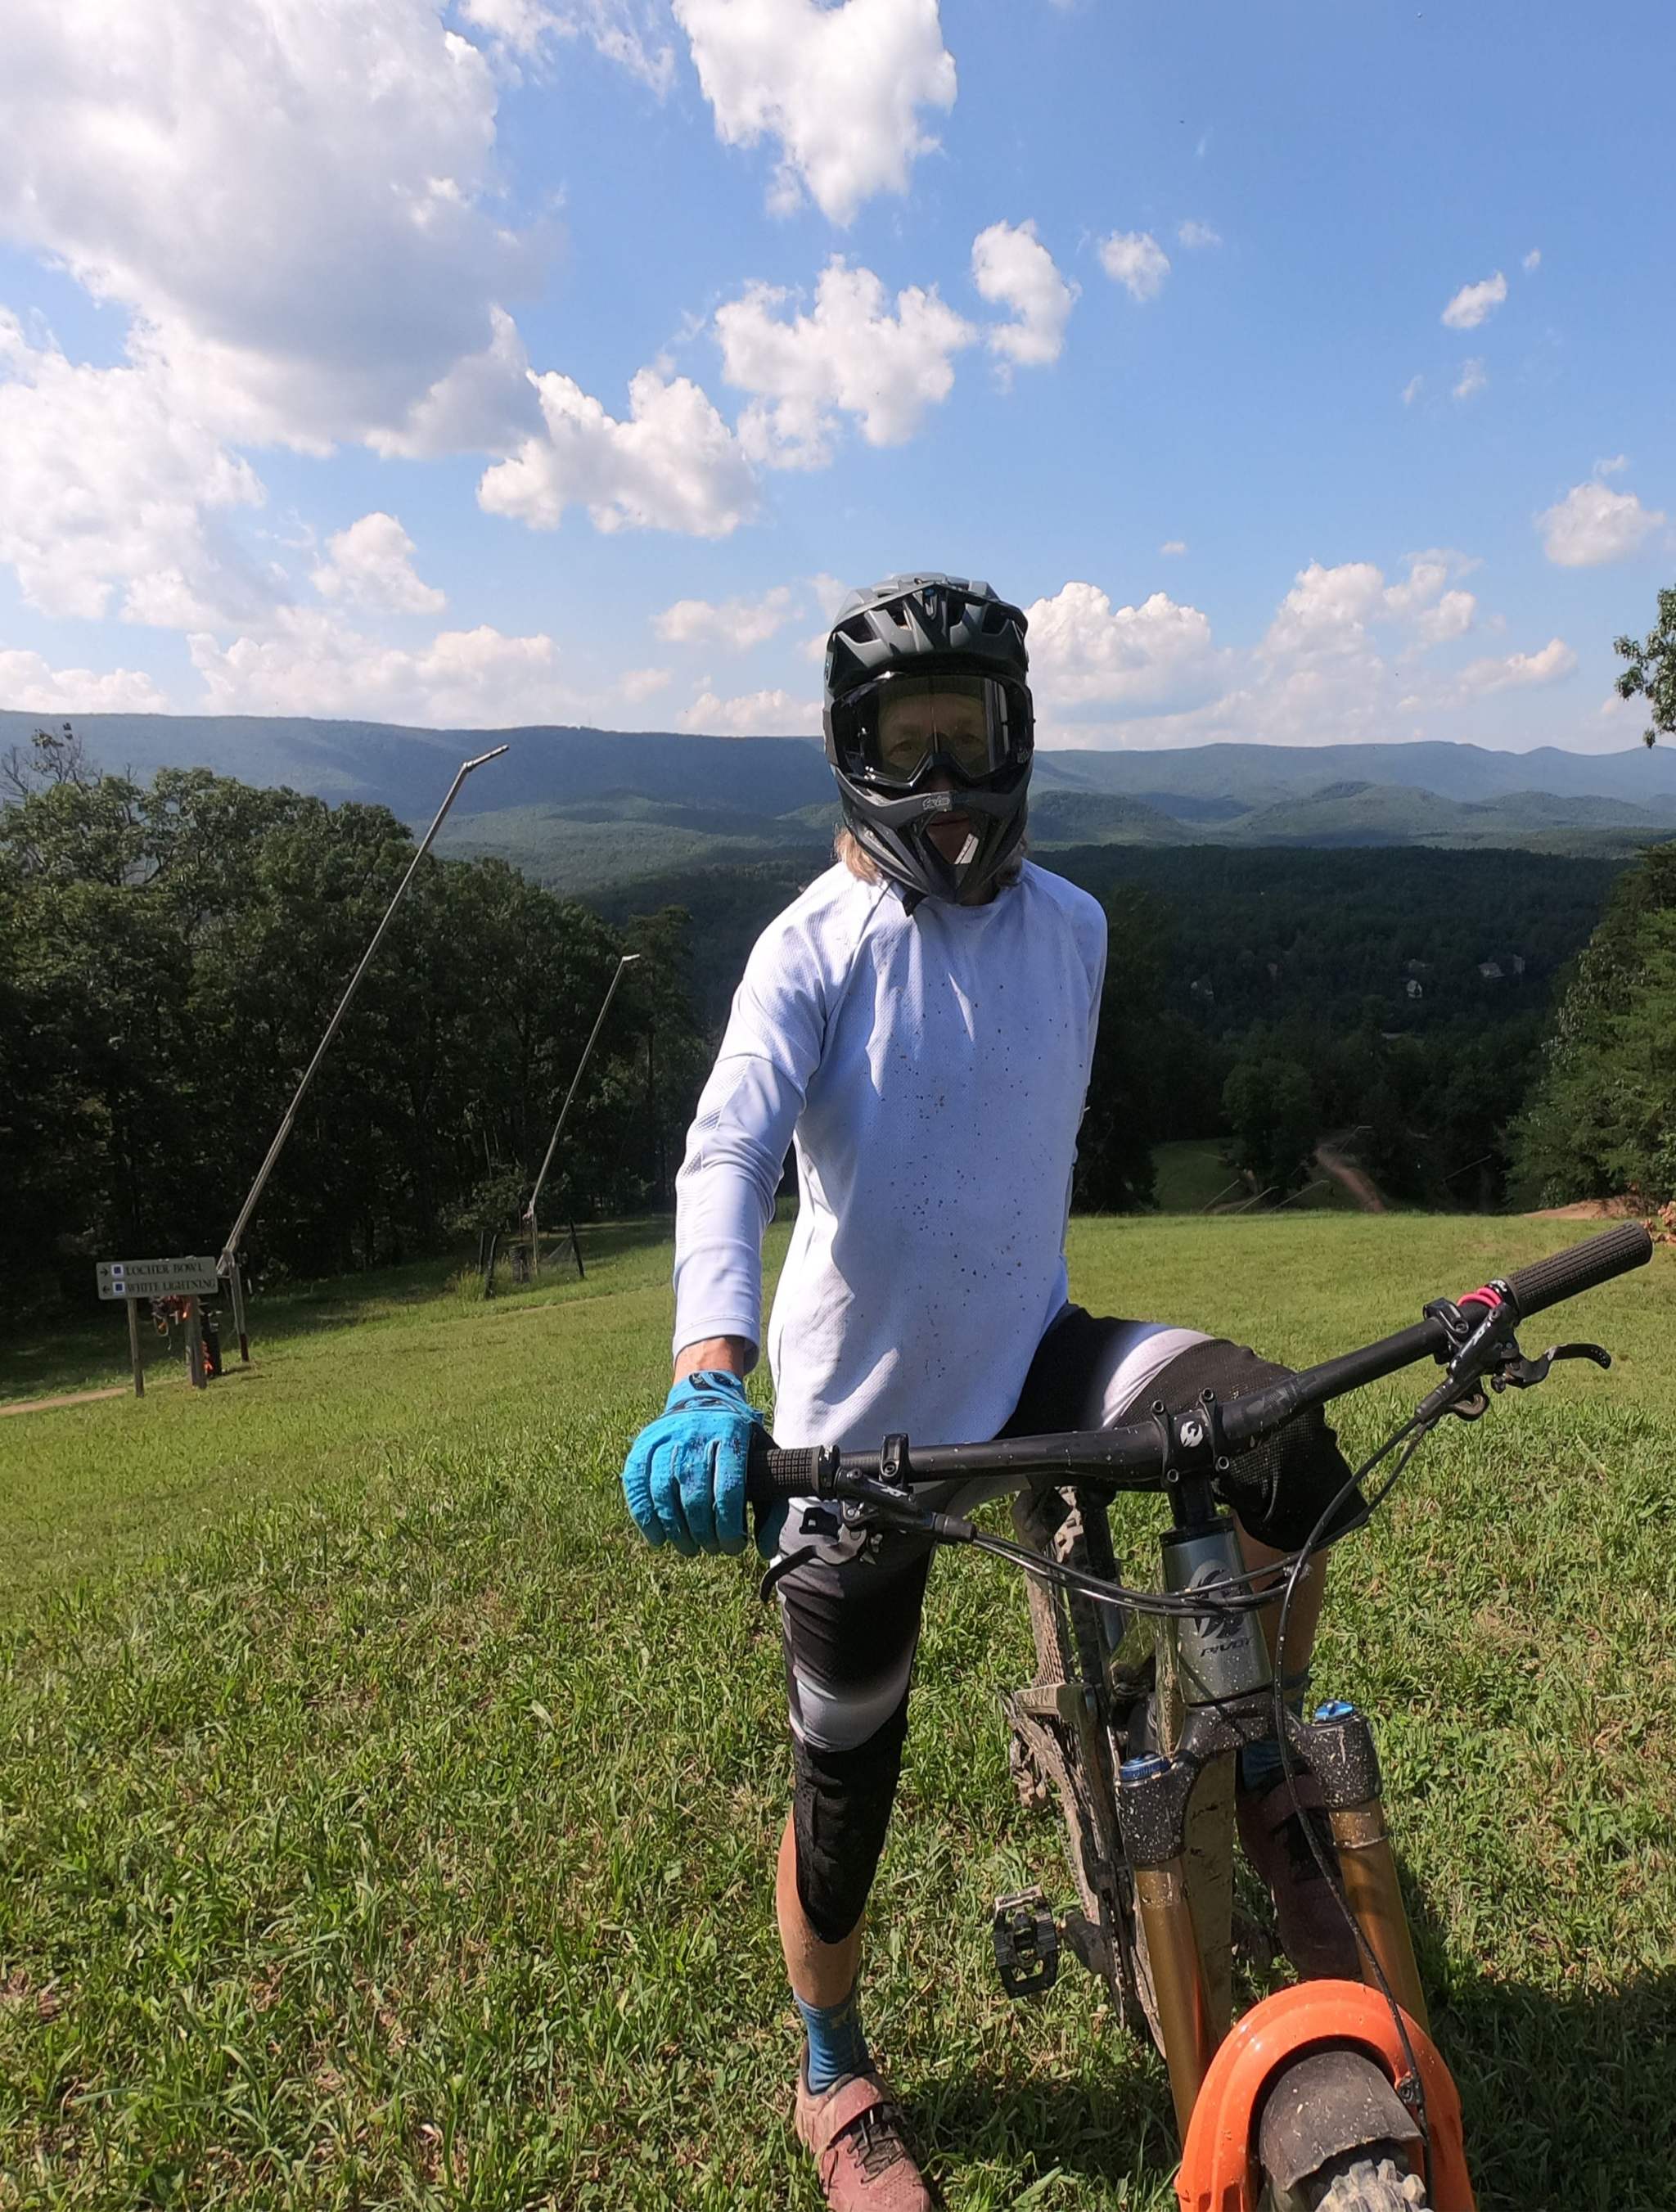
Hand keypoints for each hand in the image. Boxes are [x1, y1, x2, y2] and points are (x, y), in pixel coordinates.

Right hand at [621, 1370, 764, 1556]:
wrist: (704, 1397)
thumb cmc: (738, 1440)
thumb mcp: (762, 1461)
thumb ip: (771, 1504)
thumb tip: (766, 1550)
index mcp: (731, 1433)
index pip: (728, 1488)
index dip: (728, 1525)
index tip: (732, 1547)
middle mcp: (696, 1432)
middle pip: (694, 1493)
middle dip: (702, 1532)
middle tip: (710, 1548)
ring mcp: (665, 1436)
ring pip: (663, 1490)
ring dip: (674, 1529)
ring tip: (688, 1547)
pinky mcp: (643, 1443)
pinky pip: (636, 1483)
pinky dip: (644, 1516)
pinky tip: (657, 1538)